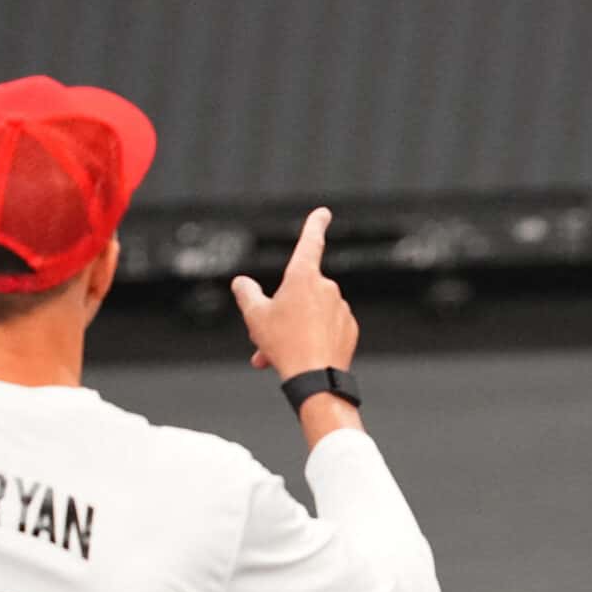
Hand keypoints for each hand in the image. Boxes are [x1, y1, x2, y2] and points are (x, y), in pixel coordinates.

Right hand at [230, 207, 359, 379]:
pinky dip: (312, 339)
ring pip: (311, 315)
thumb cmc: (285, 344)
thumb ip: (246, 294)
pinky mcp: (350, 329)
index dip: (315, 225)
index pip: (310, 242)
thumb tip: (242, 283)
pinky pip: (327, 328)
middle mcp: (326, 288)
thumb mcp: (254, 316)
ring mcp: (341, 308)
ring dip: (293, 329)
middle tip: (264, 337)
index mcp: (303, 277)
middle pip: (299, 293)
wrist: (316, 378)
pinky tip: (301, 357)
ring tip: (277, 354)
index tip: (323, 213)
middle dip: (281, 312)